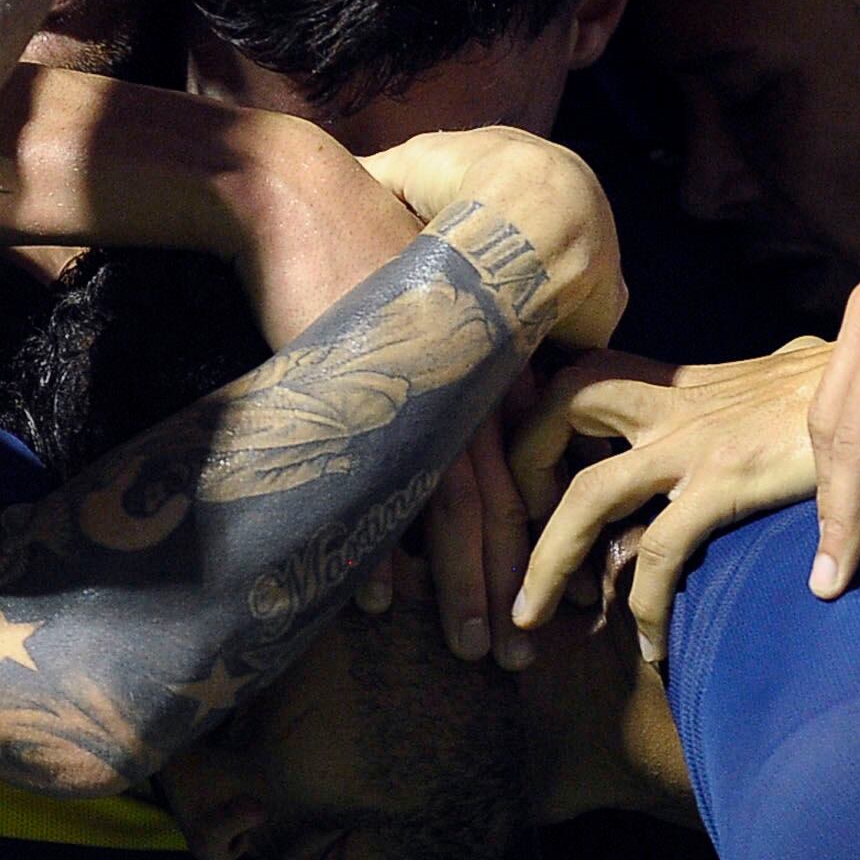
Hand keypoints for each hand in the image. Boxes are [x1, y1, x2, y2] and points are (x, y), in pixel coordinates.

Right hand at [359, 127, 630, 671]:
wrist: (309, 201)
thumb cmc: (369, 253)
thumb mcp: (435, 313)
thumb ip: (460, 371)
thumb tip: (462, 430)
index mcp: (487, 373)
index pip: (525, 475)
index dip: (537, 542)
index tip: (550, 600)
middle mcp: (463, 390)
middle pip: (499, 508)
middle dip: (511, 587)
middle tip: (521, 658)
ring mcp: (414, 394)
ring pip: (450, 511)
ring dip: (459, 587)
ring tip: (469, 648)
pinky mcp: (358, 393)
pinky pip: (370, 489)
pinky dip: (373, 551)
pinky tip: (375, 603)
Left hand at [511, 340, 827, 659]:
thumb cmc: (857, 384)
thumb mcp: (788, 374)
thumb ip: (759, 387)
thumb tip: (783, 370)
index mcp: (684, 382)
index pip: (578, 382)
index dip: (541, 431)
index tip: (541, 492)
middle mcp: (677, 404)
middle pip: (557, 417)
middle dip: (520, 483)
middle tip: (513, 550)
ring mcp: (698, 442)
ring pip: (587, 495)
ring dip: (548, 562)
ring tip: (533, 620)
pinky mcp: (729, 481)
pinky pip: (659, 552)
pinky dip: (644, 608)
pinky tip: (652, 649)